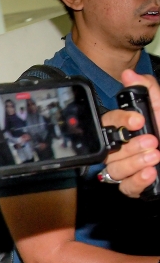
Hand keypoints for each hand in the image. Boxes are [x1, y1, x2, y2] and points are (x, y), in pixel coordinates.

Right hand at [98, 69, 159, 197]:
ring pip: (114, 169)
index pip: (108, 122)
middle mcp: (122, 148)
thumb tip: (129, 74)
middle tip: (152, 141)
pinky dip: (136, 182)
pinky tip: (149, 174)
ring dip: (133, 163)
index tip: (137, 120)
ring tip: (154, 157)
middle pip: (108, 150)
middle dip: (130, 146)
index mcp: (126, 129)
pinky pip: (124, 187)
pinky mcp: (133, 185)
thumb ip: (149, 91)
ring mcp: (126, 168)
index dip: (120, 121)